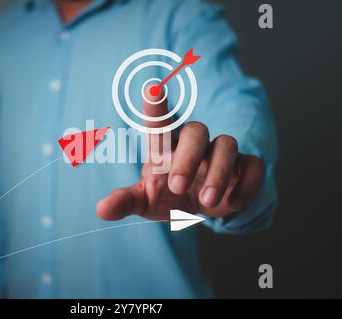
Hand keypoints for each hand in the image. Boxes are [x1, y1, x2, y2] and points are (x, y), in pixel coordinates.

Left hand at [96, 87, 264, 220]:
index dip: (156, 106)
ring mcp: (220, 153)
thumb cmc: (168, 196)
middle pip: (197, 131)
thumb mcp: (145, 201)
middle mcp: (194, 145)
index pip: (160, 123)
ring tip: (207, 201)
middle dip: (188, 157)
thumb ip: (125, 201)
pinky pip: (254, 165)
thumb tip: (101, 209)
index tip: (151, 89)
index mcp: (166, 147)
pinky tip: (232, 203)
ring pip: (228, 144)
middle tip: (176, 186)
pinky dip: (246, 184)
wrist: (200, 208)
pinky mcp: (244, 167)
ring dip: (218, 173)